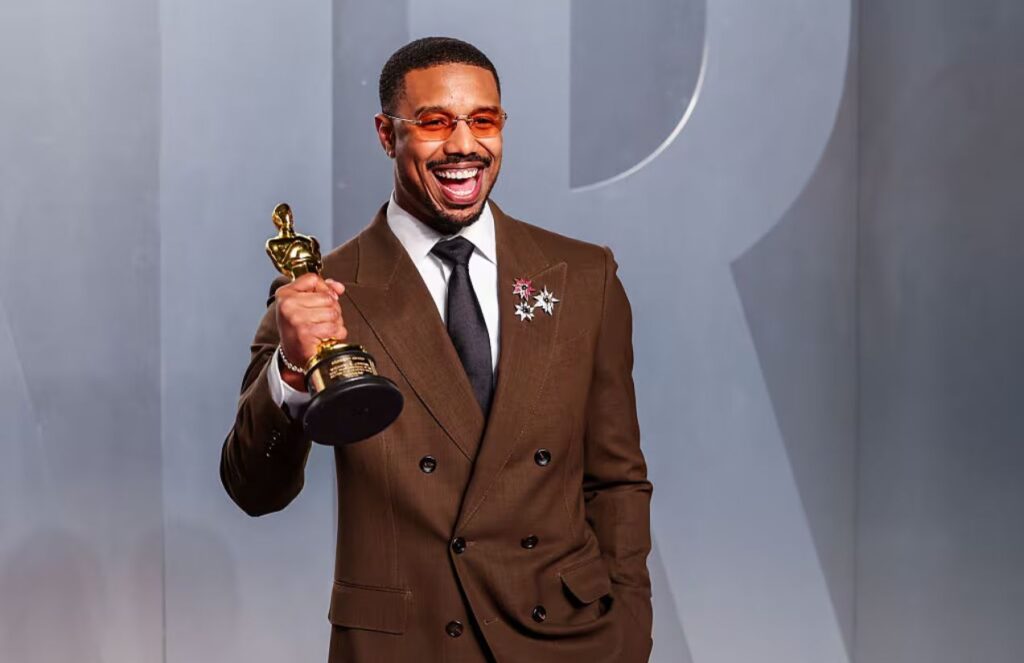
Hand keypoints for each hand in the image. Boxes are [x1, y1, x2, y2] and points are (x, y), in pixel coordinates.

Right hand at [275, 273, 346, 389]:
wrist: (293, 356)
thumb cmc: (299, 329)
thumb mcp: (304, 305)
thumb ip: (321, 290)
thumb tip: (338, 287)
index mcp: (285, 293)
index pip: (313, 279)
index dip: (325, 288)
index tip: (325, 300)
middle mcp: (288, 304)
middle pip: (327, 297)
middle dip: (332, 309)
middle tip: (322, 320)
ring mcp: (296, 318)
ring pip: (333, 312)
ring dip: (335, 323)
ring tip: (324, 329)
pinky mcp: (306, 332)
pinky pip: (334, 327)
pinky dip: (336, 334)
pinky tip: (326, 337)